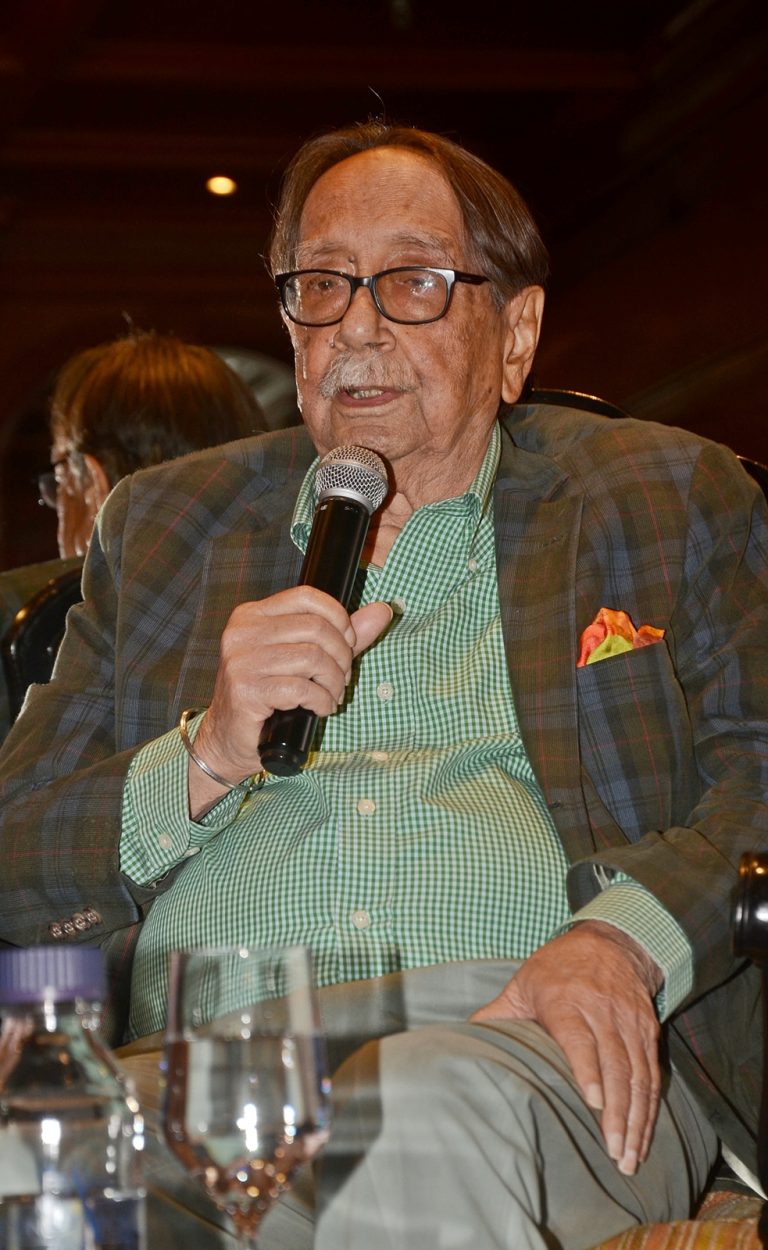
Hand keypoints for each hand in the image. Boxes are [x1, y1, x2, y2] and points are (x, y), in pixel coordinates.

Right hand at [189, 587, 391, 811]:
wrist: (228, 740)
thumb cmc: (267, 696)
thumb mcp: (302, 659)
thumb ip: (341, 634)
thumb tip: (383, 610)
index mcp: (253, 615)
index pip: (307, 597)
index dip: (338, 617)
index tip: (348, 642)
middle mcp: (243, 632)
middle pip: (315, 628)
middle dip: (341, 656)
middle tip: (342, 679)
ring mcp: (241, 661)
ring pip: (312, 658)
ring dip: (334, 682)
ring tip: (332, 695)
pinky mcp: (246, 691)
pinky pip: (301, 688)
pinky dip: (322, 700)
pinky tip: (321, 708)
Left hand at [470, 921, 662, 1174]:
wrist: (607, 942)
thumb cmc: (554, 969)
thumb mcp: (522, 984)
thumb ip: (497, 1015)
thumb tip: (463, 1039)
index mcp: (566, 1000)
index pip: (580, 1038)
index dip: (588, 1070)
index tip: (594, 1103)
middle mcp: (601, 1009)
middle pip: (614, 1062)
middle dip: (617, 1111)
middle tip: (615, 1151)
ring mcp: (628, 1020)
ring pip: (638, 1072)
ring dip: (637, 1117)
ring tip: (629, 1156)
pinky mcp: (647, 1028)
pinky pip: (651, 1071)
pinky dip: (649, 1104)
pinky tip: (644, 1133)